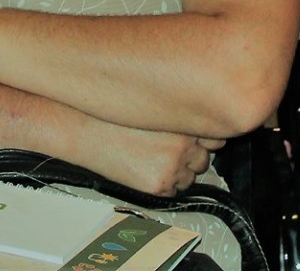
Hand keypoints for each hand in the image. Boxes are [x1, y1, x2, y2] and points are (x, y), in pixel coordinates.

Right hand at [88, 122, 224, 196]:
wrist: (85, 129)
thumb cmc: (112, 113)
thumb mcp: (152, 107)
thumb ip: (176, 116)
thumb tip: (196, 128)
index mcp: (185, 120)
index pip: (214, 136)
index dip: (202, 138)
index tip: (194, 138)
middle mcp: (184, 144)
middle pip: (205, 158)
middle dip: (191, 157)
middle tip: (169, 151)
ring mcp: (173, 166)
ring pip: (190, 178)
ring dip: (179, 172)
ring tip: (153, 160)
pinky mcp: (159, 184)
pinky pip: (173, 191)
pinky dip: (164, 184)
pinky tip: (145, 170)